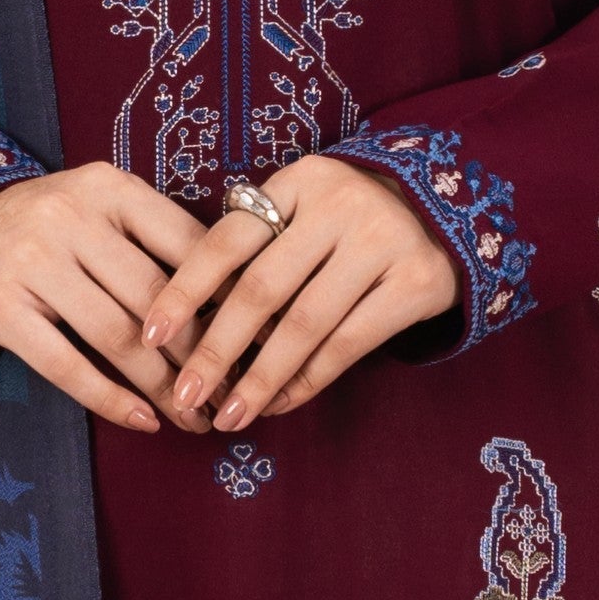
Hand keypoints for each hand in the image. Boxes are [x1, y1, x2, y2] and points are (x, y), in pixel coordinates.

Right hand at [0, 163, 212, 434]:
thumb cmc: (41, 227)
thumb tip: (235, 296)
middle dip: (203, 355)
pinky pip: (67, 365)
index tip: (260, 339)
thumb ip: (153, 235)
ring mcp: (33, 262)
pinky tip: (144, 420)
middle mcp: (71, 217)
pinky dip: (111, 399)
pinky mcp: (2, 310)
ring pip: (118, 337)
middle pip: (157, 298)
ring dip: (164, 387)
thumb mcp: (96, 206)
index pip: (187, 244)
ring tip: (195, 418)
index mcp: (108, 187)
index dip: (229, 297)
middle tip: (233, 393)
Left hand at [144, 151, 456, 430]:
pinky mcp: (417, 282)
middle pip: (261, 289)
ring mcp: (383, 242)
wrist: (449, 211)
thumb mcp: (304, 211)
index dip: (184, 290)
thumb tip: (190, 326)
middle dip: (216, 350)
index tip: (150, 336)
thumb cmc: (348, 222)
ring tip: (229, 417)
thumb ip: (257, 247)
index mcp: (299, 182)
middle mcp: (341, 206)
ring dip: (260, 379)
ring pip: (304, 325)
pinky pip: (348, 343)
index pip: (227, 240)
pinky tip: (278, 403)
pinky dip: (308, 380)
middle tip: (185, 397)